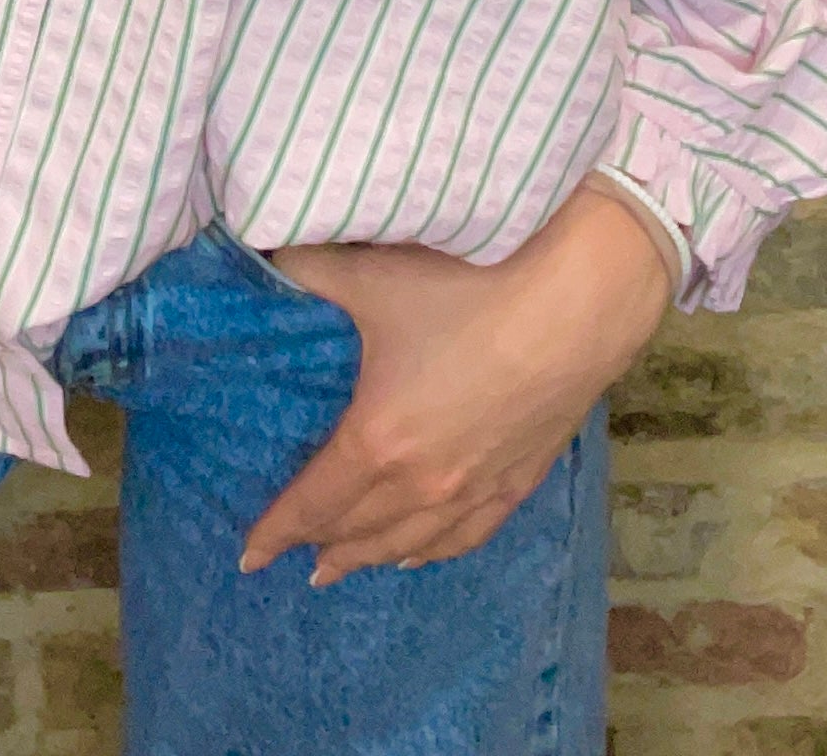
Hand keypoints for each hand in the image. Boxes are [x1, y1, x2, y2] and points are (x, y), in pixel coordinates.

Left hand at [237, 181, 673, 586]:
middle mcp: (423, 481)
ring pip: (410, 543)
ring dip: (370, 558)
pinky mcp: (519, 478)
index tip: (249, 555)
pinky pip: (465, 535)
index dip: (277, 529)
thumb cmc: (469, 286)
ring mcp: (475, 486)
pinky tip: (419, 555)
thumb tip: (265, 258)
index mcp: (377, 440)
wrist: (577, 301)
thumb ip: (309, 269)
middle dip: (319, 544)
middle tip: (291, 557)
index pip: (314, 502)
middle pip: (358, 529)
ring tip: (340, 568)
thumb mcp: (372, 274)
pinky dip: (432, 553)